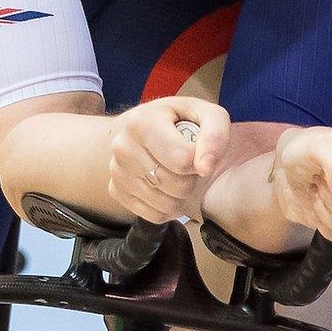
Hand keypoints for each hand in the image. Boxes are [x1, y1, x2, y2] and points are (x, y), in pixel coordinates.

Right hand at [106, 97, 230, 222]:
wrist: (140, 128)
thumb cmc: (178, 121)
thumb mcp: (205, 115)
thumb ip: (215, 135)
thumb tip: (204, 168)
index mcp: (141, 122)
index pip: (183, 160)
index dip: (200, 161)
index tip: (197, 152)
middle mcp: (122, 147)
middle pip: (178, 185)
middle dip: (192, 179)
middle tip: (188, 165)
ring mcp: (116, 171)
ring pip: (167, 205)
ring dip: (183, 196)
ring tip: (179, 176)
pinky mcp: (116, 191)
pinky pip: (155, 215)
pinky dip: (169, 208)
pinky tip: (168, 189)